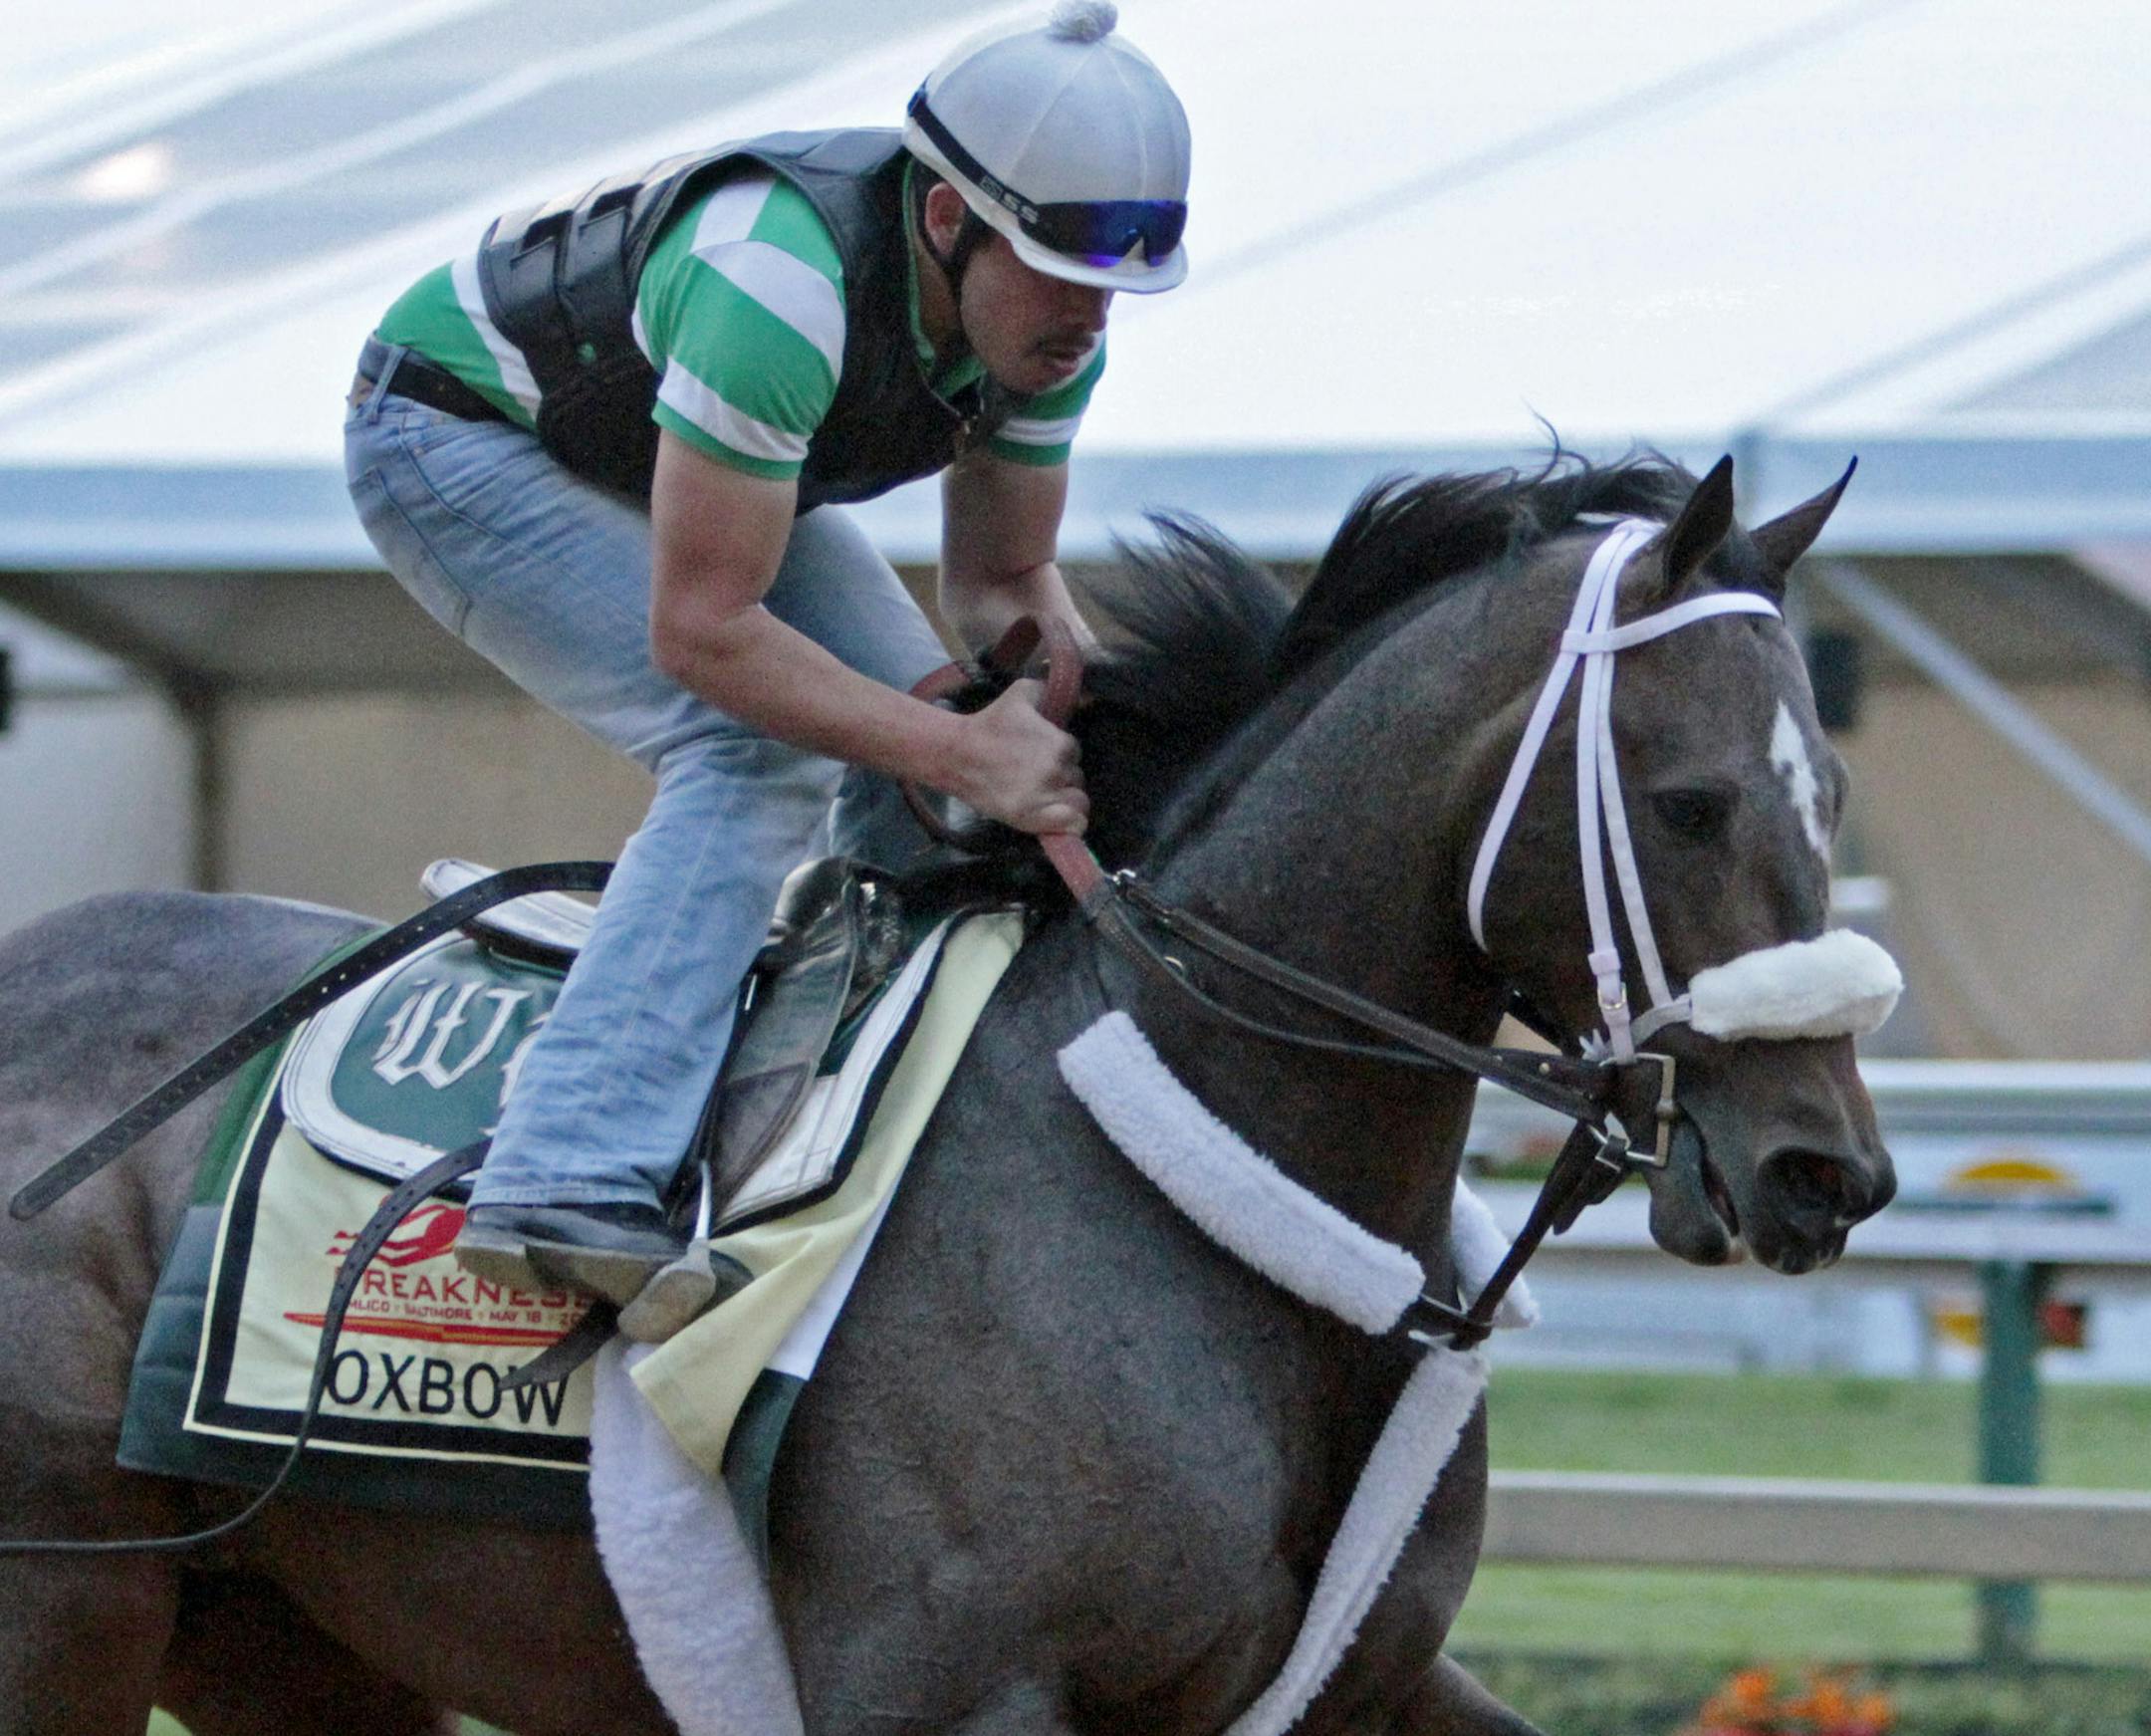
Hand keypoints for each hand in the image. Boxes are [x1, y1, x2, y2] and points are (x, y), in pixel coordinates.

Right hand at [937, 679, 1087, 834]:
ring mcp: (1044, 798)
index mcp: (1059, 744)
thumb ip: (1053, 691)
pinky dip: (1070, 824)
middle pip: (1076, 778)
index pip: (1074, 753)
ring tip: (1043, 795)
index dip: (1060, 754)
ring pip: (1077, 802)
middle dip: (1062, 776)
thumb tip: (1084, 693)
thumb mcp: (1022, 693)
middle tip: (1036, 773)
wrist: (957, 754)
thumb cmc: (990, 723)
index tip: (1041, 754)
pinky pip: (1073, 825)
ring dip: (1065, 798)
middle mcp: (1055, 772)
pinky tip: (1059, 818)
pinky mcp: (1031, 819)